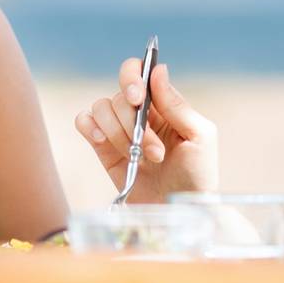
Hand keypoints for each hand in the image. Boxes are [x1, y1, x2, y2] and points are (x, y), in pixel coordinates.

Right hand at [74, 58, 217, 202]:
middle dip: (133, 122)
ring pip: (102, 107)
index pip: (140, 73)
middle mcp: (140, 112)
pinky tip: (103, 141)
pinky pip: (84, 121)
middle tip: (152, 149)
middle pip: (120, 94)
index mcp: (164, 104)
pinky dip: (89, 126)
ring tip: (139, 157)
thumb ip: (177, 104)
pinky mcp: (103, 148)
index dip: (133, 78)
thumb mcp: (199, 137)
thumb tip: (158, 70)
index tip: (138, 98)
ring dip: (119, 134)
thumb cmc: (197, 176)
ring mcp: (120, 129)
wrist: (178, 212)